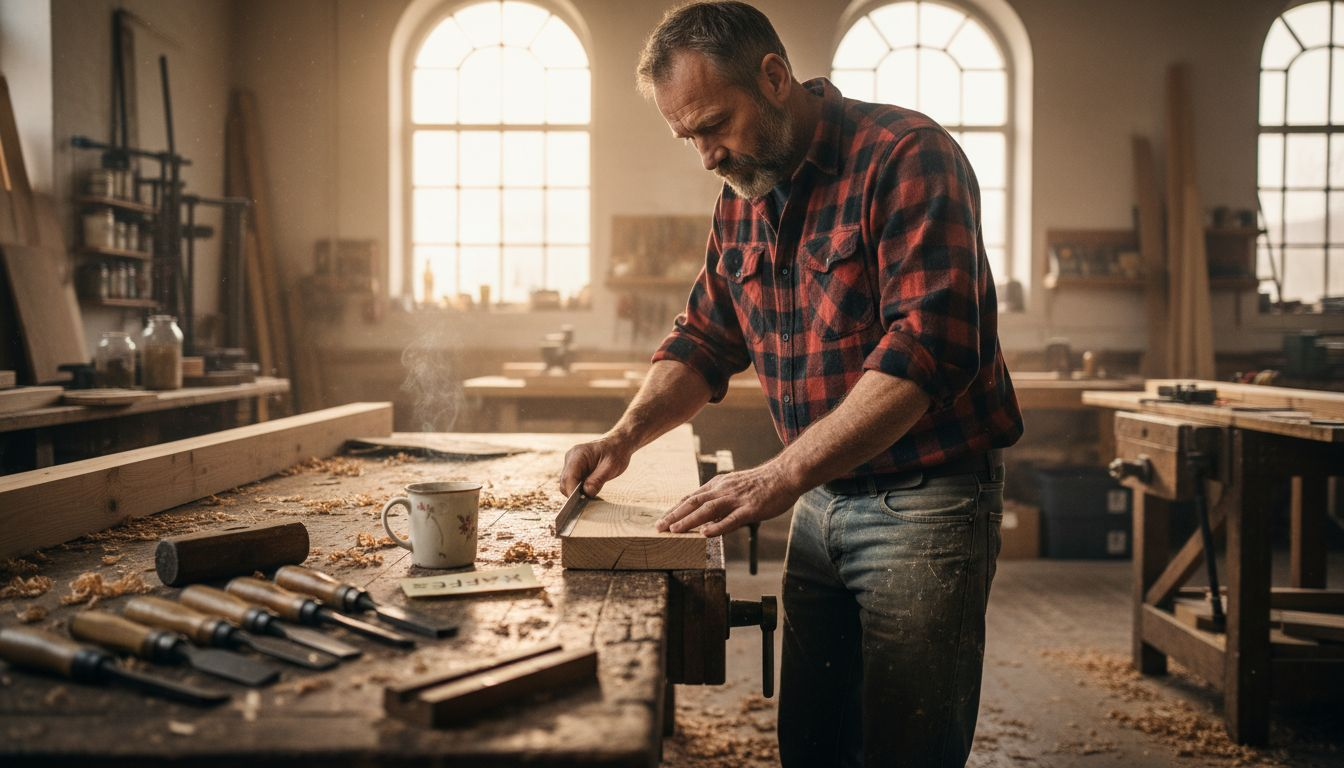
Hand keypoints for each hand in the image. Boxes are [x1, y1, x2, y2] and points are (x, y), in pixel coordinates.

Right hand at [559, 434, 634, 496]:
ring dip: (576, 492)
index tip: (578, 503)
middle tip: (587, 501)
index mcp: (578, 454)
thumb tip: (586, 493)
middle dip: (573, 494)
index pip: (568, 477)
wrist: (618, 444)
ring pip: (567, 483)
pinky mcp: (575, 468)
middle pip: (565, 482)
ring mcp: (572, 463)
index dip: (571, 492)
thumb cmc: (616, 452)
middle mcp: (571, 458)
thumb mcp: (611, 466)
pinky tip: (590, 491)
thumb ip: (598, 480)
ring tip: (590, 495)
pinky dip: (579, 489)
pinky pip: (573, 482)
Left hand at [656, 461, 802, 536]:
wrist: (785, 475)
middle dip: (674, 515)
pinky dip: (717, 527)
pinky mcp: (750, 509)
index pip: (691, 497)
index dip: (675, 509)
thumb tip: (707, 517)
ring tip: (674, 530)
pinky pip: (731, 519)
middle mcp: (723, 490)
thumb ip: (720, 500)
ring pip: (708, 510)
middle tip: (658, 527)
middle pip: (693, 502)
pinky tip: (705, 534)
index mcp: (718, 485)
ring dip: (689, 520)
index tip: (662, 519)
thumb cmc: (762, 483)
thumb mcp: (735, 487)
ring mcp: (736, 499)